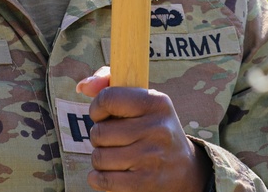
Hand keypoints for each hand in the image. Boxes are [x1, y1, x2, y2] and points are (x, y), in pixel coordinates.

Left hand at [76, 66, 211, 191]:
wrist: (185, 170)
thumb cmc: (153, 129)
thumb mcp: (144, 101)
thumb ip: (111, 85)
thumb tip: (82, 86)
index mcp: (156, 102)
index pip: (109, 98)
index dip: (97, 108)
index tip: (102, 115)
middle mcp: (157, 128)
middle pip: (99, 132)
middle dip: (99, 137)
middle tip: (113, 139)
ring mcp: (152, 157)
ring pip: (99, 157)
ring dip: (100, 159)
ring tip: (115, 156)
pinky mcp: (145, 182)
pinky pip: (104, 180)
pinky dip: (99, 179)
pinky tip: (109, 173)